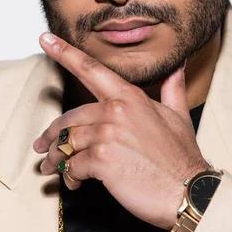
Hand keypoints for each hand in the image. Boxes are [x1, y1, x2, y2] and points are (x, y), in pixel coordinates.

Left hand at [34, 32, 209, 228]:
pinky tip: (75, 183)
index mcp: (130, 96)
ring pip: (67, 143)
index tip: (45, 39)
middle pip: (70, 116)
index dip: (65, 52)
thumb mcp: (179, 116)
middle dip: (52, 134)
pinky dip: (69, 176)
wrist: (189, 192)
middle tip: (42, 147)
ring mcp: (107, 134)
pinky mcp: (101, 160)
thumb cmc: (182, 157)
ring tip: (52, 169)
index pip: (91, 69)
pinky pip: (72, 165)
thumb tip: (177, 66)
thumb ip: (172, 87)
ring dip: (56, 159)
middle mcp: (115, 110)